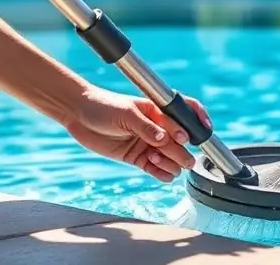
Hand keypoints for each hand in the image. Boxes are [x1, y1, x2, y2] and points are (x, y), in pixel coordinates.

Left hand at [66, 85, 212, 181]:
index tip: (200, 135)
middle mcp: (156, 127)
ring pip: (171, 159)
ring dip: (169, 163)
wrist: (78, 115)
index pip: (184, 116)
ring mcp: (147, 143)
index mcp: (157, 110)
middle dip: (182, 152)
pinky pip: (157, 169)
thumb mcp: (125, 113)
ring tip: (153, 158)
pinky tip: (156, 170)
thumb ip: (146, 127)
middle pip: (180, 143)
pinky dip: (161, 173)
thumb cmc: (102, 106)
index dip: (197, 123)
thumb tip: (165, 139)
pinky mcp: (137, 157)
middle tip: (182, 159)